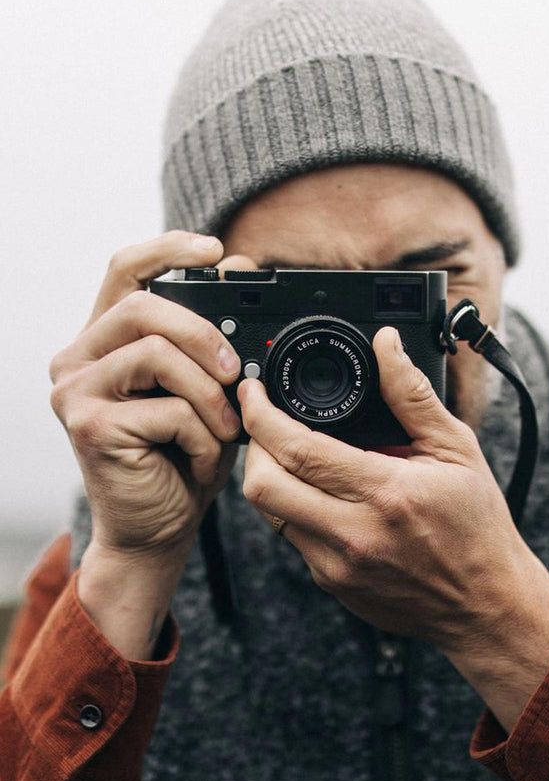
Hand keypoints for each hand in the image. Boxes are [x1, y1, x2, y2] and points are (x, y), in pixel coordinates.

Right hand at [49, 231, 242, 562]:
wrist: (156, 531)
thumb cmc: (181, 459)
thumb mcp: (205, 388)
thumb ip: (212, 335)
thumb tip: (242, 264)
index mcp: (104, 341)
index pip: (125, 270)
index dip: (168, 248)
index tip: (216, 250)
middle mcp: (77, 359)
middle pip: (144, 307)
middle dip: (205, 335)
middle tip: (237, 373)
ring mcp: (75, 391)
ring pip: (156, 354)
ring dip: (209, 395)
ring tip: (225, 431)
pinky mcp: (88, 426)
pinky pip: (166, 409)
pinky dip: (202, 436)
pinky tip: (203, 460)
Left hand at [238, 327, 548, 718]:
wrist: (485, 604)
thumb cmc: (477, 527)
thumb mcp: (457, 449)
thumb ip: (412, 395)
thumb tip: (385, 344)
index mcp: (385, 494)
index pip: (297, 450)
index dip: (261, 414)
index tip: (254, 391)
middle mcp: (353, 535)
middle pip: (261, 486)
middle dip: (252, 444)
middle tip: (266, 423)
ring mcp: (336, 567)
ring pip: (270, 514)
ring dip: (272, 477)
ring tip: (297, 456)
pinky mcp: (331, 585)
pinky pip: (292, 538)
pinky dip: (296, 508)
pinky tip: (325, 495)